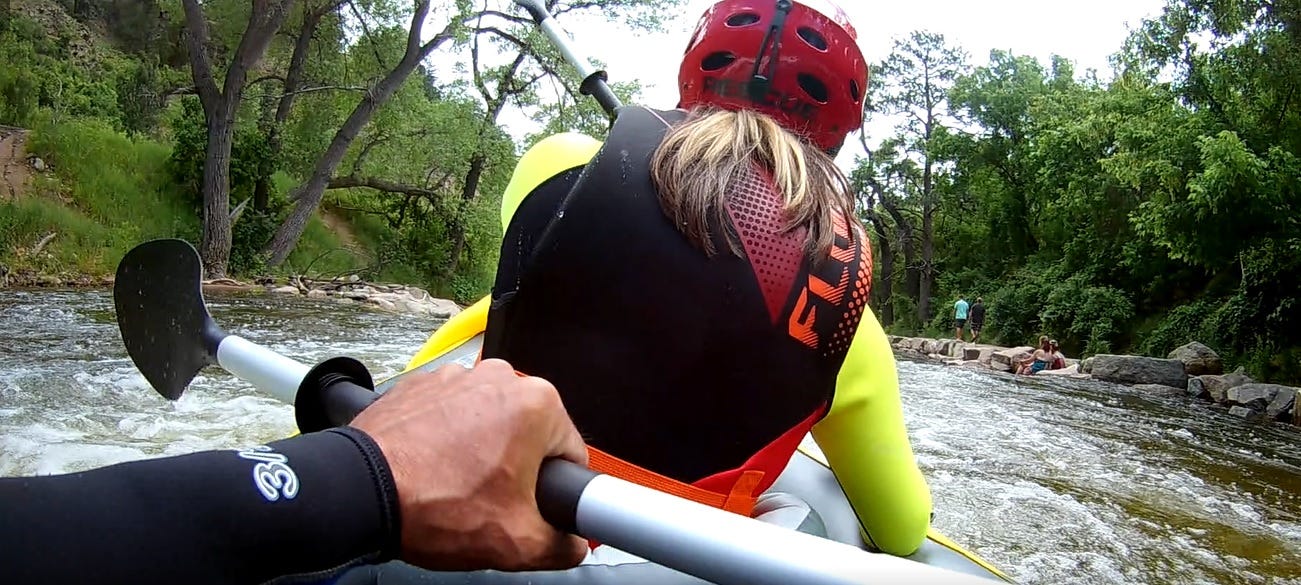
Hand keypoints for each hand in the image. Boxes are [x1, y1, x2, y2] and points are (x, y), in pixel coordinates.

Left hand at [349, 358, 588, 571]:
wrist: (359, 493)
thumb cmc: (431, 504)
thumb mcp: (518, 543)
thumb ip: (563, 545)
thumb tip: (569, 543)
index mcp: (536, 404)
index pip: (571, 452)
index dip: (557, 488)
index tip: (536, 505)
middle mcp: (498, 378)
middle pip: (529, 433)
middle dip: (517, 466)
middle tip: (491, 501)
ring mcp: (456, 378)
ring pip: (489, 422)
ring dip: (481, 450)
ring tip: (456, 486)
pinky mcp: (421, 385)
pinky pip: (450, 414)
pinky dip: (446, 438)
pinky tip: (433, 469)